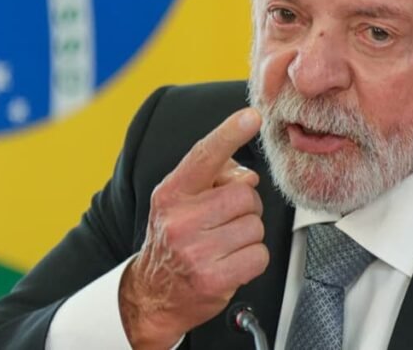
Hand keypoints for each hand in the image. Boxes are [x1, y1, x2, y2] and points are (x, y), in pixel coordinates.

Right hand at [119, 108, 268, 348]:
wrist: (154, 295)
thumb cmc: (174, 241)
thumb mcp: (182, 201)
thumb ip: (213, 178)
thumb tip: (247, 174)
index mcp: (172, 193)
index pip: (204, 155)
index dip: (230, 133)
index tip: (251, 117)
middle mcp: (180, 220)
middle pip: (245, 194)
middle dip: (245, 207)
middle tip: (226, 221)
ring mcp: (196, 251)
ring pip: (255, 224)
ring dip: (248, 234)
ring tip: (225, 244)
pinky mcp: (214, 278)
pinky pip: (259, 255)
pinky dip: (252, 259)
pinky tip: (231, 262)